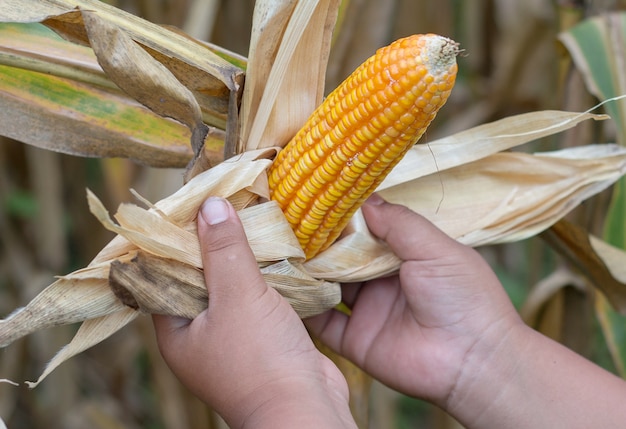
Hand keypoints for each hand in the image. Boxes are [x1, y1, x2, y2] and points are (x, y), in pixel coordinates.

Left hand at [153, 197, 354, 428]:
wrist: (306, 411)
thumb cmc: (261, 360)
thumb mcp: (237, 298)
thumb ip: (224, 251)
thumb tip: (208, 205)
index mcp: (177, 330)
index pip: (165, 273)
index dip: (178, 238)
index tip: (194, 203)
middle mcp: (200, 333)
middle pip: (202, 276)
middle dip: (216, 242)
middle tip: (228, 204)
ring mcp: (233, 337)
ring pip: (233, 286)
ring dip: (244, 258)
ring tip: (254, 218)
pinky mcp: (263, 338)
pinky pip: (258, 298)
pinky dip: (266, 276)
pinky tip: (279, 251)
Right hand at [306, 194, 521, 406]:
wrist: (474, 361)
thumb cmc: (463, 297)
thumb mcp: (435, 248)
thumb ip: (400, 223)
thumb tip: (364, 200)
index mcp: (404, 256)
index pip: (366, 232)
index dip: (343, 219)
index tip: (315, 200)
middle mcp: (382, 282)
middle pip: (342, 258)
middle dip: (318, 243)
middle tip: (287, 224)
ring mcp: (368, 311)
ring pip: (328, 286)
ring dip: (307, 272)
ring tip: (280, 251)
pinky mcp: (356, 341)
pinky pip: (323, 323)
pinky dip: (304, 307)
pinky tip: (285, 288)